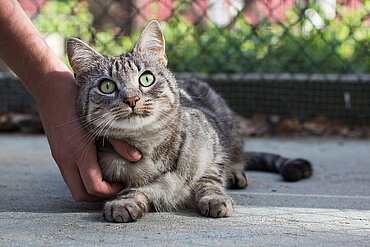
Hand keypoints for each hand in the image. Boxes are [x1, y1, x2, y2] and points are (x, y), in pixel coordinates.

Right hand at [36, 70, 140, 201]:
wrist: (50, 88)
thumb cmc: (78, 101)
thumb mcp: (102, 121)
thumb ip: (120, 142)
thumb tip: (137, 157)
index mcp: (79, 152)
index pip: (93, 187)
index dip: (110, 191)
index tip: (122, 183)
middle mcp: (65, 159)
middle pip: (80, 194)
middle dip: (99, 197)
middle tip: (115, 186)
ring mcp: (59, 157)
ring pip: (73, 186)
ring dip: (89, 188)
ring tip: (108, 177)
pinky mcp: (57, 152)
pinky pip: (69, 174)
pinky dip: (82, 178)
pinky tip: (96, 166)